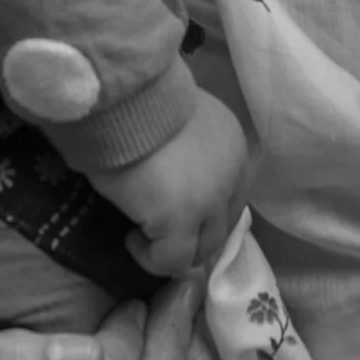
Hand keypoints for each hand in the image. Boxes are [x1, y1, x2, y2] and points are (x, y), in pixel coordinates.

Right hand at [96, 93, 248, 277]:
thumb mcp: (179, 123)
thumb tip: (175, 176)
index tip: (175, 210)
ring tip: (140, 234)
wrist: (125, 99)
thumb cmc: (142, 104)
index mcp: (234, 146)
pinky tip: (131, 238)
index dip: (205, 210)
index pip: (231, 195)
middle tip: (159, 231)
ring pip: (203, 248)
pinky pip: (172, 260)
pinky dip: (151, 257)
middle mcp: (232, 174)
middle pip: (222, 226)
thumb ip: (190, 149)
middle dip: (192, 235)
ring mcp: (211, 200)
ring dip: (173, 249)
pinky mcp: (182, 219)